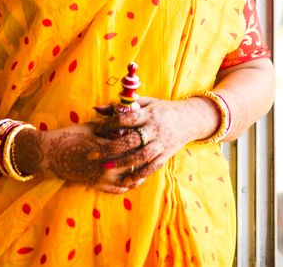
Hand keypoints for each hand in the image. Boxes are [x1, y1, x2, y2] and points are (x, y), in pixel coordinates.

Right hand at [19, 123, 147, 193]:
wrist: (49, 155)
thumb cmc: (69, 136)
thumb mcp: (90, 127)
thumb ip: (110, 127)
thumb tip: (125, 123)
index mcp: (105, 147)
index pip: (130, 144)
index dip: (141, 139)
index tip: (148, 134)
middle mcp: (105, 165)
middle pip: (132, 162)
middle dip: (143, 155)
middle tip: (152, 149)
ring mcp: (102, 178)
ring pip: (129, 178)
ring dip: (138, 172)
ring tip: (146, 165)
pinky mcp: (97, 185)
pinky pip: (117, 189)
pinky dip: (128, 184)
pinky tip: (134, 179)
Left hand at [89, 96, 208, 190]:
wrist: (189, 119)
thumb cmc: (162, 109)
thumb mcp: (145, 102)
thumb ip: (122, 105)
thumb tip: (97, 107)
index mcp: (148, 113)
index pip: (126, 119)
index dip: (110, 124)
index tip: (97, 130)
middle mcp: (155, 129)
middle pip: (130, 140)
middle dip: (110, 148)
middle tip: (92, 154)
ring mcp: (161, 143)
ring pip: (141, 156)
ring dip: (122, 163)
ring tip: (105, 168)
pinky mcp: (166, 154)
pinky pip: (152, 166)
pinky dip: (139, 174)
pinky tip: (126, 179)